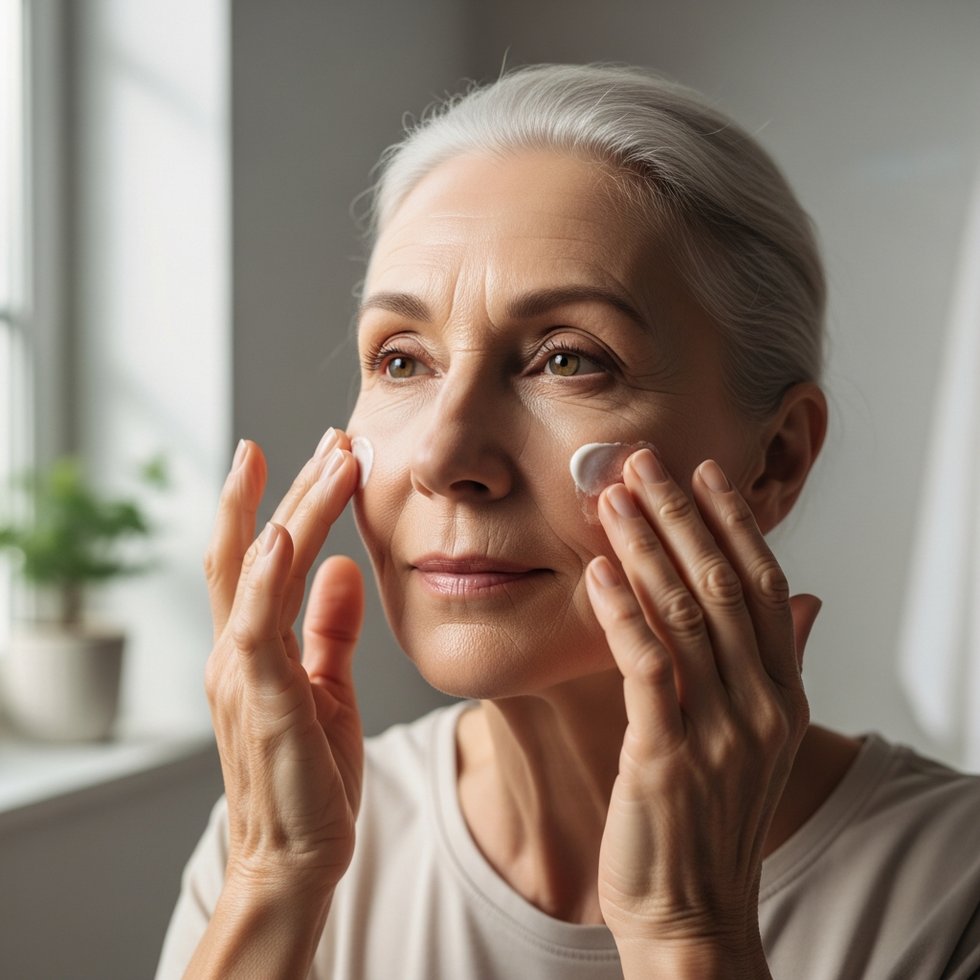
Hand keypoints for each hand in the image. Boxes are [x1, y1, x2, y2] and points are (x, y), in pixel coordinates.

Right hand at [203, 429, 362, 898]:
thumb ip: (329, 626)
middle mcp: (238, 649)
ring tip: (328, 457)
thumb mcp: (326, 685)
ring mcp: (243, 670)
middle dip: (286, 487)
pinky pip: (258, 624)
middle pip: (252, 548)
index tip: (320, 454)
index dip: (285, 502)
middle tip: (328, 434)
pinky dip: (265, 575)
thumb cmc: (309, 774)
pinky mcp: (262, 697)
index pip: (263, 558)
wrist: (297, 857)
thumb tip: (346, 568)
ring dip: (293, 508)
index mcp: (255, 646)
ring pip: (258, 569)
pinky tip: (280, 532)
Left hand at [586, 450, 817, 978]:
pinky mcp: (668, 753)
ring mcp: (719, 729)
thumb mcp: (762, 741)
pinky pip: (647, 663)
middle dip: (681, 516)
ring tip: (613, 496)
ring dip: (646, 547)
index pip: (763, 585)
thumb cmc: (711, 820)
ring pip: (684, 612)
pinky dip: (622, 610)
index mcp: (782, 694)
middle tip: (644, 462)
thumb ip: (782, 665)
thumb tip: (806, 601)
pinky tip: (597, 569)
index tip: (702, 472)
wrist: (693, 916)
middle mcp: (760, 704)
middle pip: (723, 584)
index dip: (732, 523)